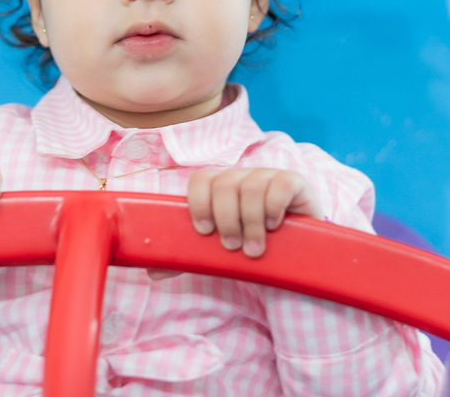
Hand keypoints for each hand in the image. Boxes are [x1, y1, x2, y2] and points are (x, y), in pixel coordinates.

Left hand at [186, 168, 321, 257]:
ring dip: (251, 221)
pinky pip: (280, 184)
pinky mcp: (294, 182)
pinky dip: (274, 206)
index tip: (205, 232)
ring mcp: (268, 176)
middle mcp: (242, 177)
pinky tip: (274, 226)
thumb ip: (192, 257)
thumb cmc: (253, 249)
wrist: (296, 256)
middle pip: (224, 185)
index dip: (199, 204)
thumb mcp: (223, 253)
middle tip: (233, 246)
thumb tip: (153, 271)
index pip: (201, 180)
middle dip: (226, 219)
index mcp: (220, 188)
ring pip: (251, 187)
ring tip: (255, 249)